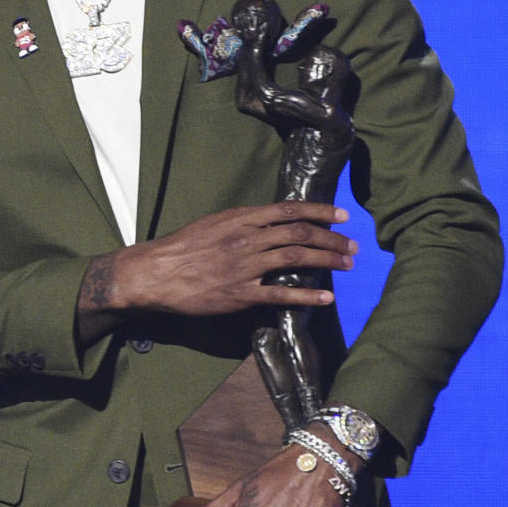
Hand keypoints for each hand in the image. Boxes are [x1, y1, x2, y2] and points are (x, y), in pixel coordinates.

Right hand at [99, 201, 356, 317]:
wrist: (156, 273)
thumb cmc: (182, 247)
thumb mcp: (214, 222)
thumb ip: (244, 222)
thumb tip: (273, 222)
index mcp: (241, 218)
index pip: (290, 209)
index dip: (321, 211)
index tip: (343, 215)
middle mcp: (247, 239)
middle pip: (300, 234)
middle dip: (331, 239)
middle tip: (352, 246)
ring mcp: (245, 267)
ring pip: (296, 259)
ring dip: (326, 261)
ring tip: (345, 264)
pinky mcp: (240, 294)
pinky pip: (280, 295)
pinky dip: (307, 295)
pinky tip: (325, 297)